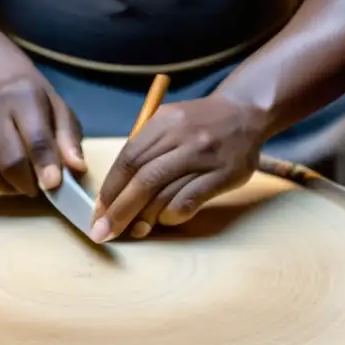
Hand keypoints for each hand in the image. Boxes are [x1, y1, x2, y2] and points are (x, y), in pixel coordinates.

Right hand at [0, 61, 85, 194]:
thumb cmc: (30, 98)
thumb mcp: (57, 108)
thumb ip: (69, 139)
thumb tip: (77, 168)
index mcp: (21, 97)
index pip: (35, 139)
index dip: (45, 166)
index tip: (53, 186)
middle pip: (9, 162)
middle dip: (28, 183)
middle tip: (37, 185)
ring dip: (7, 187)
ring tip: (18, 179)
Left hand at [90, 94, 271, 241]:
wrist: (247, 112)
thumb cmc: (199, 123)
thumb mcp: (169, 122)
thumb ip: (144, 150)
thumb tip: (114, 192)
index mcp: (163, 123)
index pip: (128, 160)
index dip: (109, 189)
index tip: (97, 212)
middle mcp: (183, 137)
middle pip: (142, 180)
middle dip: (118, 210)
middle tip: (103, 232)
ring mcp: (204, 156)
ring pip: (164, 193)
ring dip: (144, 217)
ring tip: (134, 230)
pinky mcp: (223, 174)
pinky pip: (189, 201)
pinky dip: (171, 216)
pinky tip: (165, 220)